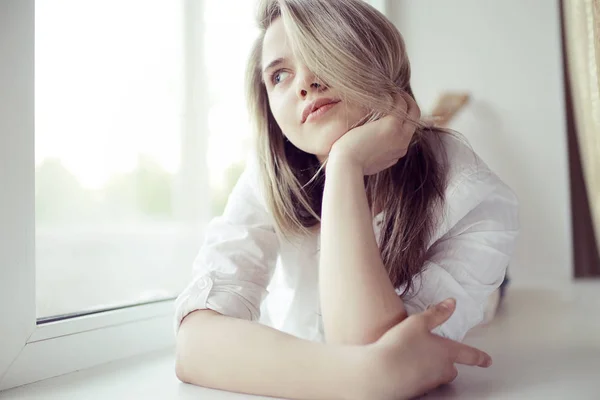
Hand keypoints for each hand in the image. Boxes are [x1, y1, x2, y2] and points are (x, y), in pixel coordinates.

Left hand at [328, 93, 419, 175]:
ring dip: (401, 96)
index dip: (403, 115)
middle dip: (408, 103)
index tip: (394, 106)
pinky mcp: (391, 124)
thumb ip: (378, 152)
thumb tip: (374, 144)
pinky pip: (398, 104)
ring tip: (390, 88)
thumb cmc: (350, 163)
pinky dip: (394, 95)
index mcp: (398, 151)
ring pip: (409, 108)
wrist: (346, 164)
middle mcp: (403, 143)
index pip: (407, 129)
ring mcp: (400, 134)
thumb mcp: (369, 160)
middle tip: (397, 93)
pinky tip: (384, 90)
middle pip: (414, 118)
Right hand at [356, 298, 491, 399]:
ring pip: (436, 376)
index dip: (480, 357)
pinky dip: (415, 376)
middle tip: (436, 355)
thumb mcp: (418, 322)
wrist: (381, 373)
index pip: (470, 355)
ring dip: (430, 368)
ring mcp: (428, 383)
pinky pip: (420, 382)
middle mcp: (441, 370)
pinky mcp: (415, 391)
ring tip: (414, 358)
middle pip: (452, 370)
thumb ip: (437, 313)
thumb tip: (451, 303)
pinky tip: (402, 368)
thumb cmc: (400, 346)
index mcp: (446, 353)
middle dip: (448, 364)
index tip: (487, 361)